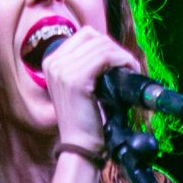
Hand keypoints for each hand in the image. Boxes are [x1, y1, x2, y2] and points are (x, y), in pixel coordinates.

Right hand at [42, 25, 142, 153]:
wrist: (80, 147)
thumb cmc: (86, 120)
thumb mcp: (80, 87)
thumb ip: (86, 65)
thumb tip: (110, 48)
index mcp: (51, 61)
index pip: (84, 35)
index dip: (106, 44)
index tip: (120, 60)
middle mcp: (53, 63)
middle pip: (93, 37)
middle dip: (115, 48)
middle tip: (129, 65)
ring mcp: (62, 70)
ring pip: (102, 46)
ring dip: (122, 55)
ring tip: (131, 70)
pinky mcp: (75, 80)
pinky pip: (105, 57)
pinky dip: (122, 60)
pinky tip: (129, 71)